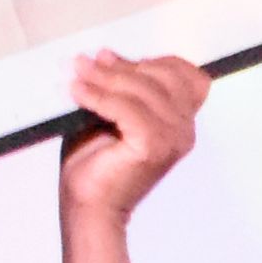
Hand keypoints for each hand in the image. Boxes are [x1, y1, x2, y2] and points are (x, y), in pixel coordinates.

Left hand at [61, 48, 208, 218]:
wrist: (88, 207)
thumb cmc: (96, 165)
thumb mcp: (110, 113)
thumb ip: (119, 87)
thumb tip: (107, 55)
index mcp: (181, 122)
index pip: (184, 74)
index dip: (149, 60)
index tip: (108, 59)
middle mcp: (184, 131)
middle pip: (163, 76)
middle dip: (121, 67)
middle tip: (84, 64)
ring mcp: (172, 140)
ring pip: (143, 89)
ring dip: (105, 78)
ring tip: (76, 75)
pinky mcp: (153, 147)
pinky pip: (126, 108)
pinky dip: (99, 97)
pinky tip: (77, 93)